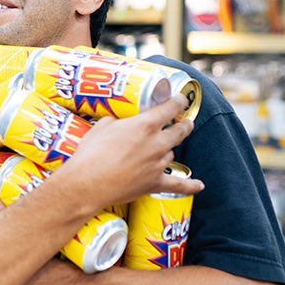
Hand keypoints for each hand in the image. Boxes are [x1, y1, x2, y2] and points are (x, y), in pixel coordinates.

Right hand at [55, 95, 203, 210]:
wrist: (86, 184)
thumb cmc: (90, 154)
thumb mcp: (102, 126)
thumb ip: (118, 122)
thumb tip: (120, 124)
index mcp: (145, 124)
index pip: (171, 107)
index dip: (179, 101)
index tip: (180, 99)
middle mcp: (157, 143)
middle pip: (181, 130)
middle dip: (184, 124)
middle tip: (183, 123)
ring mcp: (158, 164)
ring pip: (171, 154)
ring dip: (167, 151)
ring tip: (160, 151)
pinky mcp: (154, 183)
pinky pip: (178, 185)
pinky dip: (190, 185)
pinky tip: (199, 185)